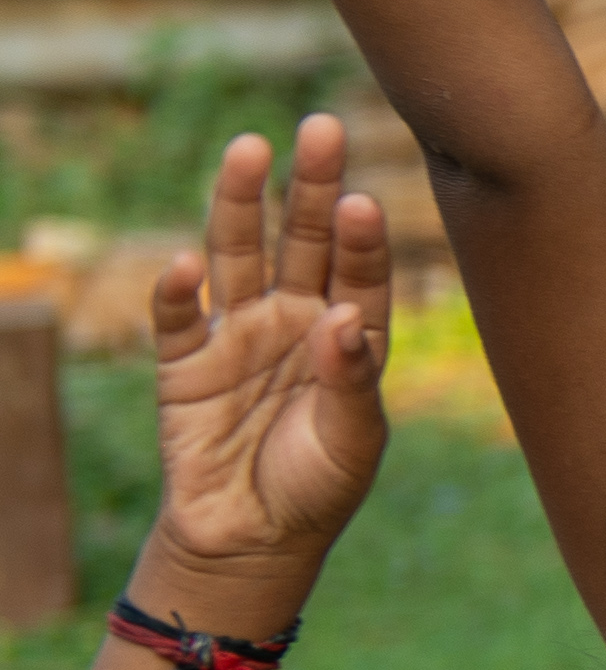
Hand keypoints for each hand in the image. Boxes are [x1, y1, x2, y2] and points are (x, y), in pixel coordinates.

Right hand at [145, 118, 391, 575]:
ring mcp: (238, 336)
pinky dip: (178, 292)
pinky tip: (184, 265)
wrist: (250, 542)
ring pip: (238, 256)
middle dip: (311, 187)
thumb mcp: (352, 441)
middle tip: (319, 128)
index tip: (364, 199)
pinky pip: (178, 320)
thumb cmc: (317, 489)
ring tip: (249, 151)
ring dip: (240, 207)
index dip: (362, 238)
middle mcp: (295, 321)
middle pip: (303, 241)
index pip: (360, 271)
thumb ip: (351, 380)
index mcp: (348, 334)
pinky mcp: (184, 365)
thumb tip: (342, 318)